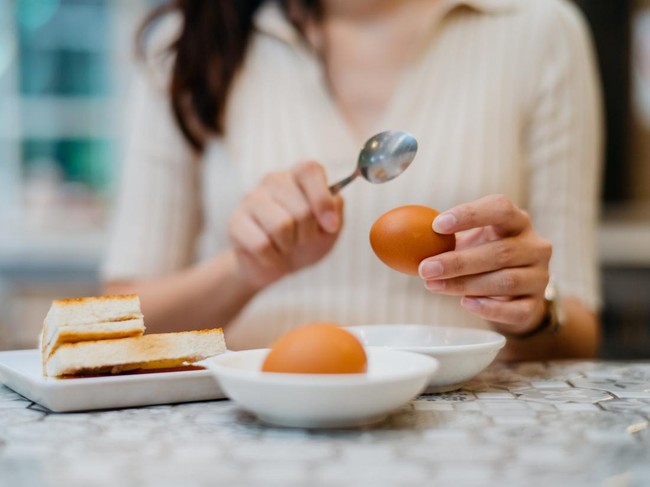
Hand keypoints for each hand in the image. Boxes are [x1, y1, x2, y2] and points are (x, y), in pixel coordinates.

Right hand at [228, 161, 342, 289]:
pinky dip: (272, 258)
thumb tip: (333, 202)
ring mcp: (251, 199)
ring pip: (281, 226)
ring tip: (285, 245)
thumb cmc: (305, 242)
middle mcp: (273, 180)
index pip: (310, 170)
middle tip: (301, 239)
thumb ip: (336, 212)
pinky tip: (269, 254)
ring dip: (289, 246)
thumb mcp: (329, 230)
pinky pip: (261, 244)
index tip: (330, 226)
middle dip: (307, 234)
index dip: (322, 200)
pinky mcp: (235, 221)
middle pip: (301, 209)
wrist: (276, 265)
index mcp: (298, 176)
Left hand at [418, 194, 551, 334]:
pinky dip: (488, 307)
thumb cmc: (483, 258)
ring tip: (433, 285)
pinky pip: (514, 309)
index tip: (437, 226)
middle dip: (458, 261)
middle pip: (499, 252)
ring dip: (464, 284)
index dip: (469, 215)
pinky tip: (465, 303)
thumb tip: (398, 237)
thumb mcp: (468, 241)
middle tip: (426, 268)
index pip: (500, 208)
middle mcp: (534, 246)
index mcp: (517, 221)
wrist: (513, 295)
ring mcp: (539, 276)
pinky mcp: (534, 305)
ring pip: (504, 281)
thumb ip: (443, 237)